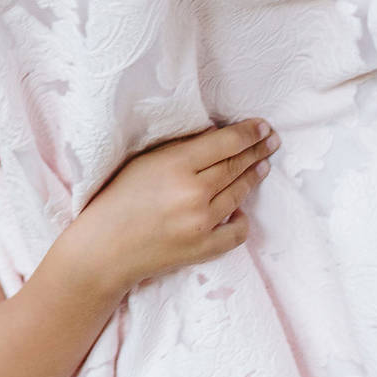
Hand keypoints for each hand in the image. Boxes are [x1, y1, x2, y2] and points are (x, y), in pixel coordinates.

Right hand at [74, 120, 279, 295]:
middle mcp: (193, 193)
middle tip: (271, 141)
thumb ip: (180, 150)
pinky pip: (237, 231)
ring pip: (239, 193)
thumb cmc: (117, 198)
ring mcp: (202, 223)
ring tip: (262, 165)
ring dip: (253, 177)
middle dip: (257, 151)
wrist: (104, 248)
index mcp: (175, 165)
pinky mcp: (204, 248)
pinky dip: (241, 218)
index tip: (263, 127)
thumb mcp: (144, 162)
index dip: (248, 134)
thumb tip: (216, 138)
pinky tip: (240, 209)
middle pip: (235, 166)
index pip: (225, 144)